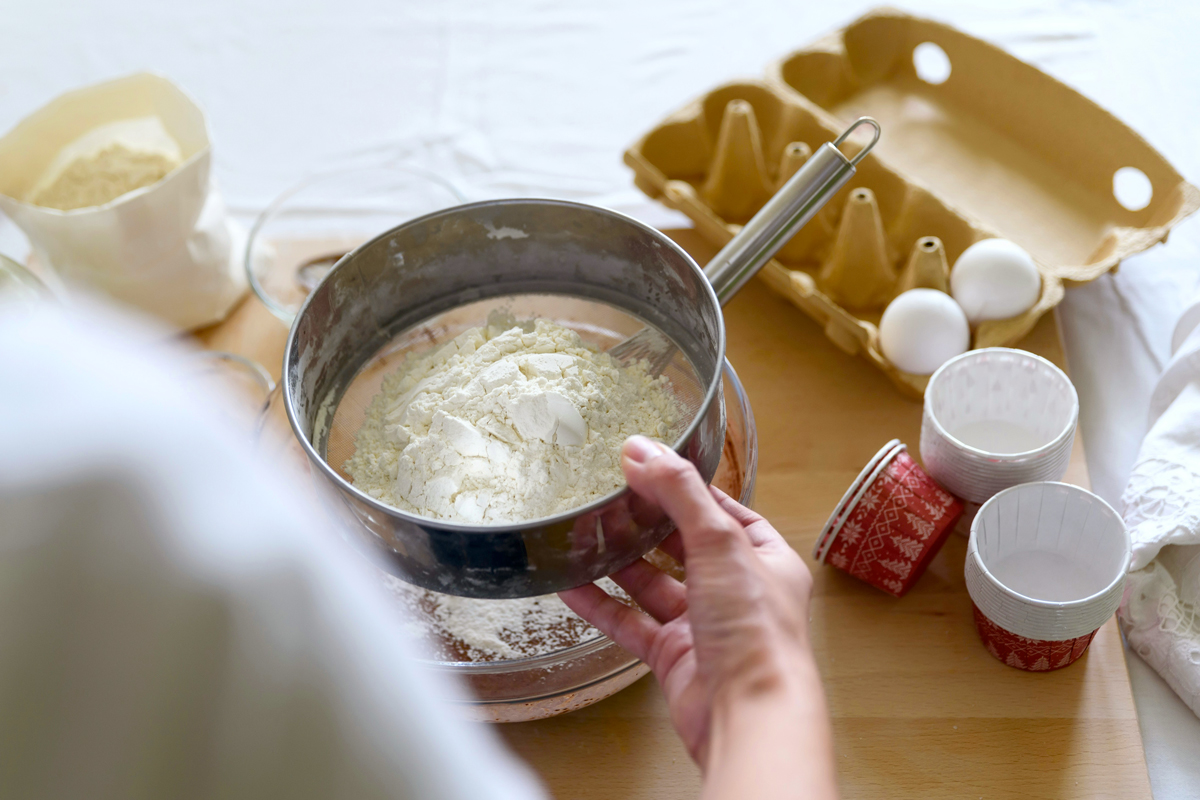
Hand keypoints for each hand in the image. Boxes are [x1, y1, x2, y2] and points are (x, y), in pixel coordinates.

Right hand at [560, 437, 835, 798]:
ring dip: (619, 562)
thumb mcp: (720, 542)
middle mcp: (738, 591)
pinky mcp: (675, 658)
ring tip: (583, 534)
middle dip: (647, 524)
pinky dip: (602, 605)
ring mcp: (705, 626)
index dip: (688, 490)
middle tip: (608, 497)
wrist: (748, 714)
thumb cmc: (755, 630)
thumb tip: (642, 449)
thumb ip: (680, 493)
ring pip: (654, 585)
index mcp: (766, 559)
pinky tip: (571, 585)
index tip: (649, 468)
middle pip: (685, 547)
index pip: (725, 513)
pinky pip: (632, 623)